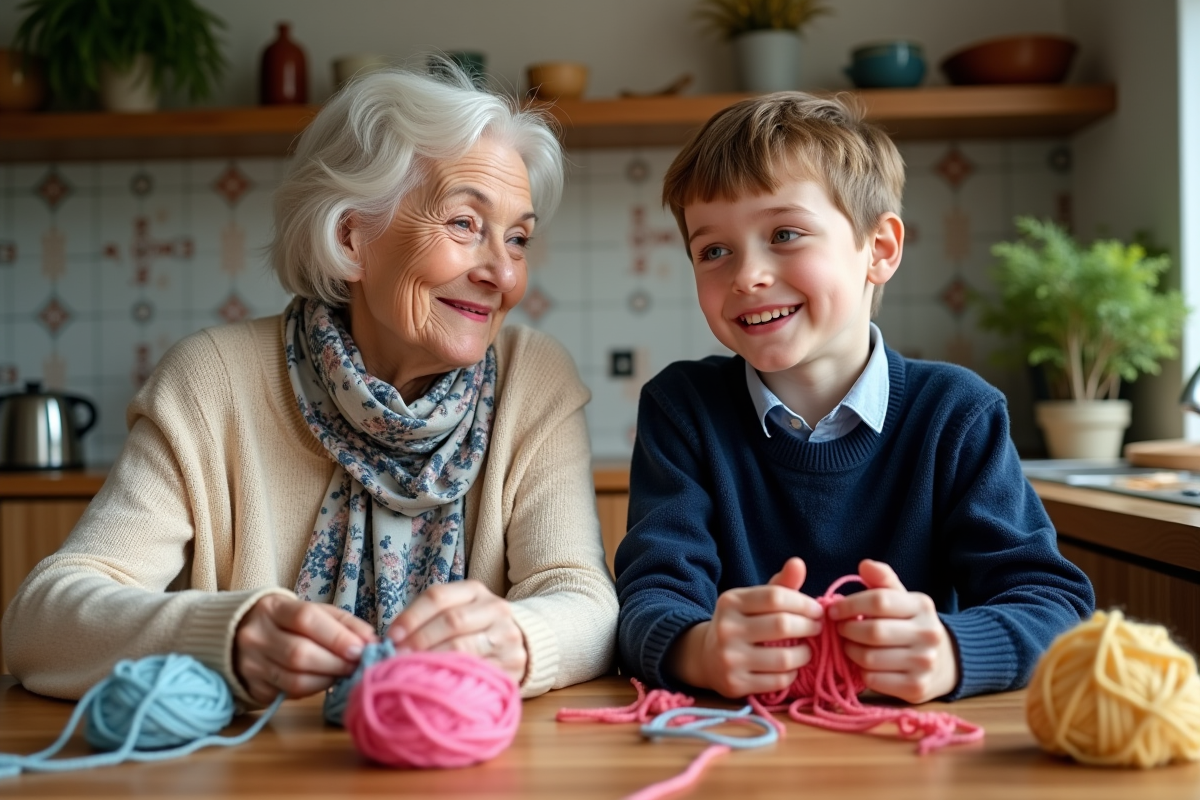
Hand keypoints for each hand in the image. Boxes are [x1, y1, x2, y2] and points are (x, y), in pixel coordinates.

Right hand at [234, 594, 376, 703]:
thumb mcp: (314, 611)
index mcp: (272, 609)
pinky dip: (314, 690)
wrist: (243, 635)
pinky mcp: (253, 688)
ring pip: (294, 680)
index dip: (336, 637)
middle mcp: (256, 636)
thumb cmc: (289, 622)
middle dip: (336, 663)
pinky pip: (289, 694)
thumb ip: (343, 623)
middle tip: (358, 665)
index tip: (360, 649)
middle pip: (300, 654)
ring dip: (328, 679)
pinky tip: (324, 681)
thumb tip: (371, 641)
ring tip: (344, 673)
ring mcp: (251, 665)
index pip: (305, 620)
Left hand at [388, 580, 526, 684]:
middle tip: (397, 657)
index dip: (411, 617)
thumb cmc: (472, 627)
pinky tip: (436, 684)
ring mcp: (506, 637)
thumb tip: (390, 641)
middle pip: (452, 621)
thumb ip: (427, 619)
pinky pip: (476, 673)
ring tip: (411, 671)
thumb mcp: (455, 610)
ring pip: (464, 648)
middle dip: (420, 640)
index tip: (391, 636)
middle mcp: (495, 609)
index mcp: (475, 591)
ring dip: (432, 660)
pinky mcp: (512, 665)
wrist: (517, 642)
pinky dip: (452, 678)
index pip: (438, 597)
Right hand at [668, 557, 823, 697]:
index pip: (775, 597)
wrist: (706, 657)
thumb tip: (798, 563)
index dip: (804, 603)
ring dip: (805, 653)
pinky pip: (778, 681)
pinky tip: (791, 667)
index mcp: (731, 602)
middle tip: (818, 628)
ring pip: (784, 658)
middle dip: (809, 627)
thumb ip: (779, 584)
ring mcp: (730, 658)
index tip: (817, 610)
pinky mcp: (735, 684)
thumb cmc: (741, 623)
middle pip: (782, 625)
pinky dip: (792, 674)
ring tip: (807, 649)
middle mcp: (726, 628)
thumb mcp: (754, 601)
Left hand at [827, 559, 958, 703]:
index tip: (833, 610)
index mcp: (922, 606)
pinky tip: (862, 664)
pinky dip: (861, 671)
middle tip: (839, 629)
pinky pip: (874, 680)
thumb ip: (882, 580)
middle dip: (847, 630)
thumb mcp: (901, 598)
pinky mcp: (917, 688)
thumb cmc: (910, 624)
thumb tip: (865, 565)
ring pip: (869, 658)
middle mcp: (928, 634)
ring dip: (850, 651)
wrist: (944, 661)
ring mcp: (925, 663)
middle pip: (873, 632)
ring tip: (848, 645)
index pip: (879, 601)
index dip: (849, 605)